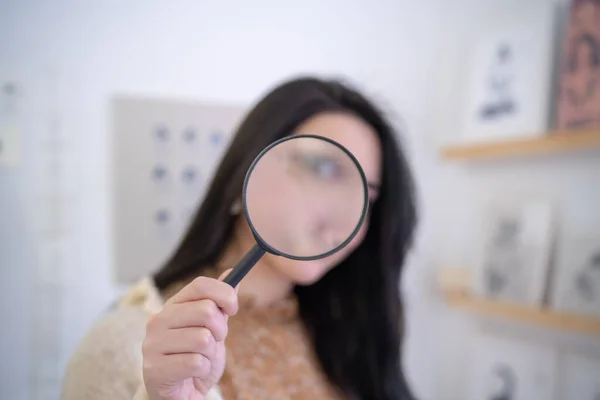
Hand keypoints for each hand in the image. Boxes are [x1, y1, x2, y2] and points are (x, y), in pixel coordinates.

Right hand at [142, 270, 238, 399]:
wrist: (179, 393)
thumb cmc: (195, 358)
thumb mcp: (212, 329)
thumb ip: (220, 304)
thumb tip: (233, 272)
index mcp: (172, 306)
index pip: (200, 285)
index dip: (224, 293)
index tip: (233, 308)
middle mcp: (158, 320)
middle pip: (206, 310)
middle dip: (220, 330)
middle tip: (214, 342)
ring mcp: (153, 344)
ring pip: (203, 339)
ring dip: (210, 354)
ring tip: (200, 359)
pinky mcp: (154, 369)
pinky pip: (196, 363)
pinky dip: (202, 370)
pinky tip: (192, 373)